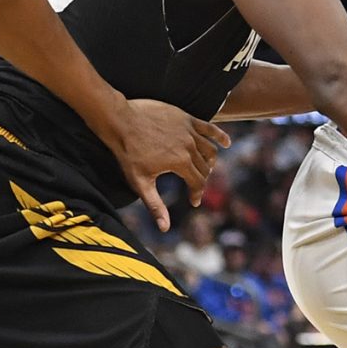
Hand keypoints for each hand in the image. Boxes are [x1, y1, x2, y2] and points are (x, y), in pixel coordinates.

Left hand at [113, 99, 229, 231]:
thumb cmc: (127, 153)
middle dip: (201, 179)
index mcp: (181, 163)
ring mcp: (189, 131)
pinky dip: (220, 136)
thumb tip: (165, 228)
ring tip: (206, 168)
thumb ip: (155, 206)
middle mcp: (189, 146)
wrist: (120, 120)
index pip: (198, 183)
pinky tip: (226, 143)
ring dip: (210, 161)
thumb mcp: (140, 183)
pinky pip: (209, 128)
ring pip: (209, 150)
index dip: (197, 194)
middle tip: (194, 185)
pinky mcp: (186, 118)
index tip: (194, 201)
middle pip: (204, 168)